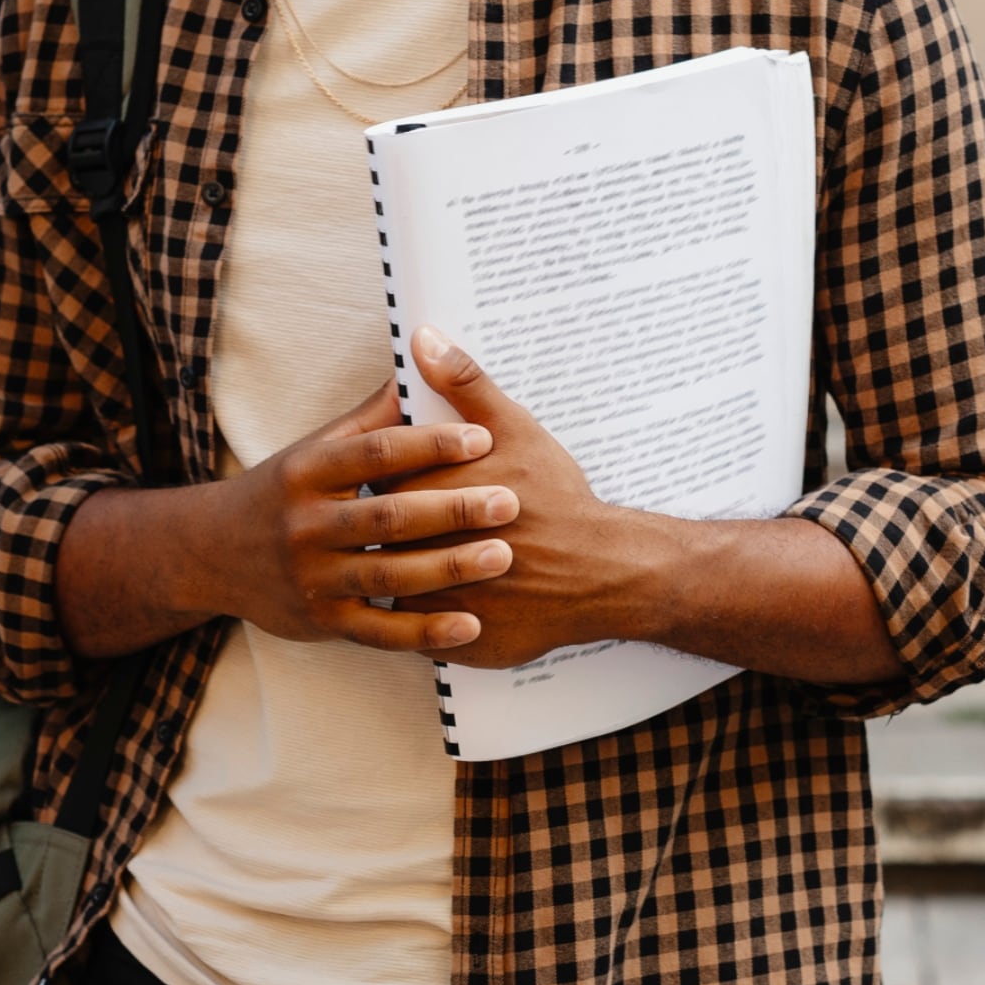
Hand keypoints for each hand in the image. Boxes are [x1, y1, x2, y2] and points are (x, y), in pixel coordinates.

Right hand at [209, 378, 519, 651]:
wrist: (211, 553)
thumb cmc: (285, 491)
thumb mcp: (317, 447)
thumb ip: (373, 417)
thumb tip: (425, 359)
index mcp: (308, 471)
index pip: (376, 453)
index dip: (431, 444)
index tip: (483, 438)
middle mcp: (305, 524)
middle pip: (387, 515)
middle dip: (452, 508)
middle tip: (509, 501)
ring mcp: (312, 577)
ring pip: (388, 574)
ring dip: (448, 568)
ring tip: (503, 556)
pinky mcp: (321, 622)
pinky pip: (380, 631)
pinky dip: (426, 632)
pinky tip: (471, 624)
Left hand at [385, 327, 687, 669]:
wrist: (604, 571)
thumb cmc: (558, 497)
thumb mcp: (515, 430)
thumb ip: (464, 384)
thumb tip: (423, 339)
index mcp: (425, 496)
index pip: (379, 483)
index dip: (396, 479)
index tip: (415, 478)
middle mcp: (419, 552)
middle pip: (380, 537)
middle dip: (394, 527)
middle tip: (424, 519)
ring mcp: (433, 606)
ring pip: (393, 589)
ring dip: (403, 574)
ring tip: (432, 557)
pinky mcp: (452, 645)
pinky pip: (422, 635)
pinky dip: (430, 616)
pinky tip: (450, 597)